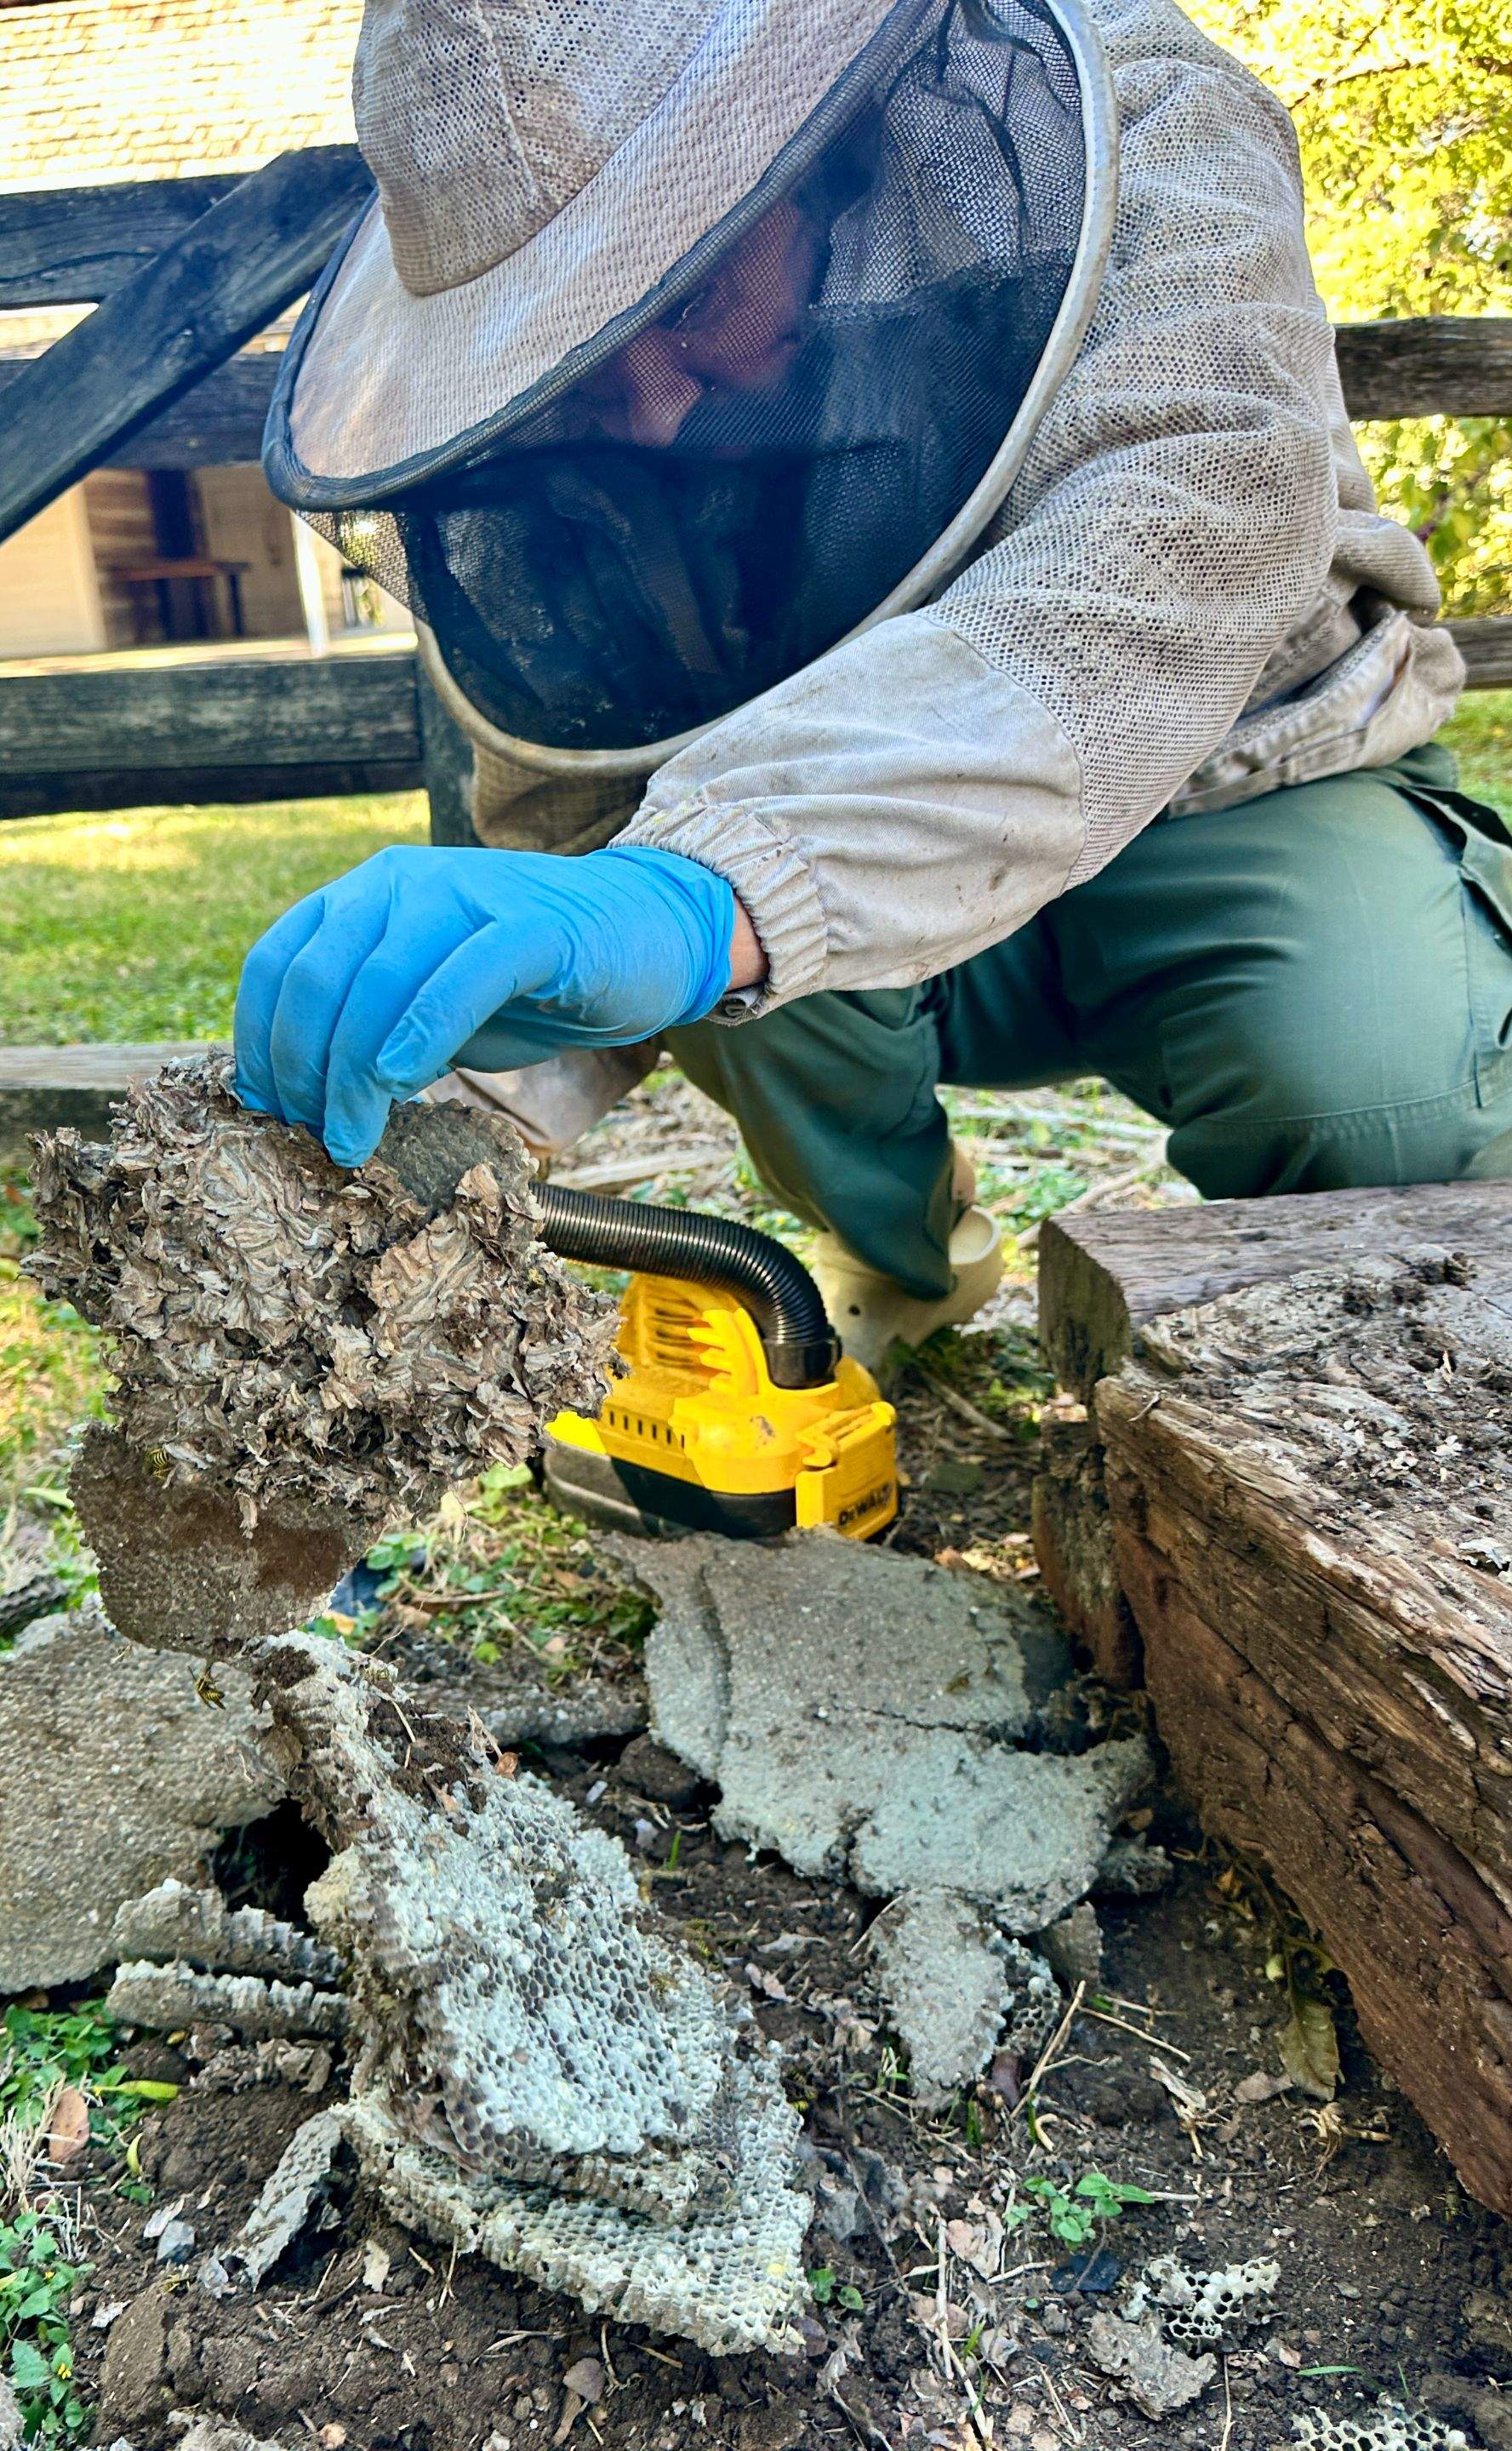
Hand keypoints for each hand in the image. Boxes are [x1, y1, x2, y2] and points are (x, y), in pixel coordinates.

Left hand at [234, 843, 736, 1166]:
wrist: (646, 933)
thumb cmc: (533, 980)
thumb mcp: (432, 1006)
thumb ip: (373, 1031)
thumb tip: (303, 1098)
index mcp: (366, 895)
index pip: (279, 963)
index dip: (261, 1044)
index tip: (272, 1113)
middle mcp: (403, 882)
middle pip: (318, 981)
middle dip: (305, 1071)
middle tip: (319, 1137)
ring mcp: (467, 895)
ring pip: (378, 983)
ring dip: (353, 1073)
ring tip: (353, 1137)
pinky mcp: (533, 926)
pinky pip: (462, 976)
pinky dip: (423, 1031)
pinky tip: (404, 1084)